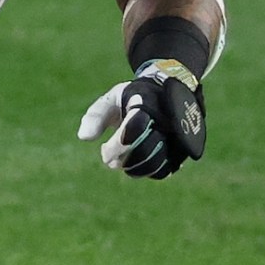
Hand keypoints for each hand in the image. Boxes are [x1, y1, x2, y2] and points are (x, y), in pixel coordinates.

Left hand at [76, 60, 205, 179]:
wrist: (165, 92)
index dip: (117, 146)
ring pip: (156, 163)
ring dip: (133, 168)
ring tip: (119, 162)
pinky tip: (134, 164)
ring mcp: (176, 136)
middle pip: (145, 150)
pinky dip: (146, 172)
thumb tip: (84, 137)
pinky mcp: (180, 150)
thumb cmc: (133, 97)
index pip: (134, 129)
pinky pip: (164, 170)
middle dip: (122, 159)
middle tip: (108, 159)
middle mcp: (166, 119)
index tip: (103, 150)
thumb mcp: (112, 98)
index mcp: (147, 102)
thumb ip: (96, 115)